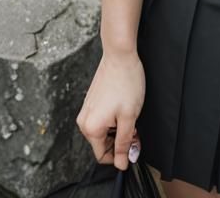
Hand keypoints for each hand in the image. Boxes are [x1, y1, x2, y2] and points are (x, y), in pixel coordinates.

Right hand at [75, 48, 145, 169]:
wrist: (120, 55)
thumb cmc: (125, 82)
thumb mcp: (129, 117)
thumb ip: (125, 143)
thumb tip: (122, 163)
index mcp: (91, 128)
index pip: (103, 156)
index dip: (120, 155)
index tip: (134, 146)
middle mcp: (84, 121)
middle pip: (103, 144)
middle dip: (120, 140)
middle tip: (135, 127)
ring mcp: (87, 110)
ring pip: (104, 131)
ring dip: (118, 128)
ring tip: (130, 113)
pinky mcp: (91, 102)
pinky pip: (102, 119)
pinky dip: (114, 119)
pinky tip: (123, 106)